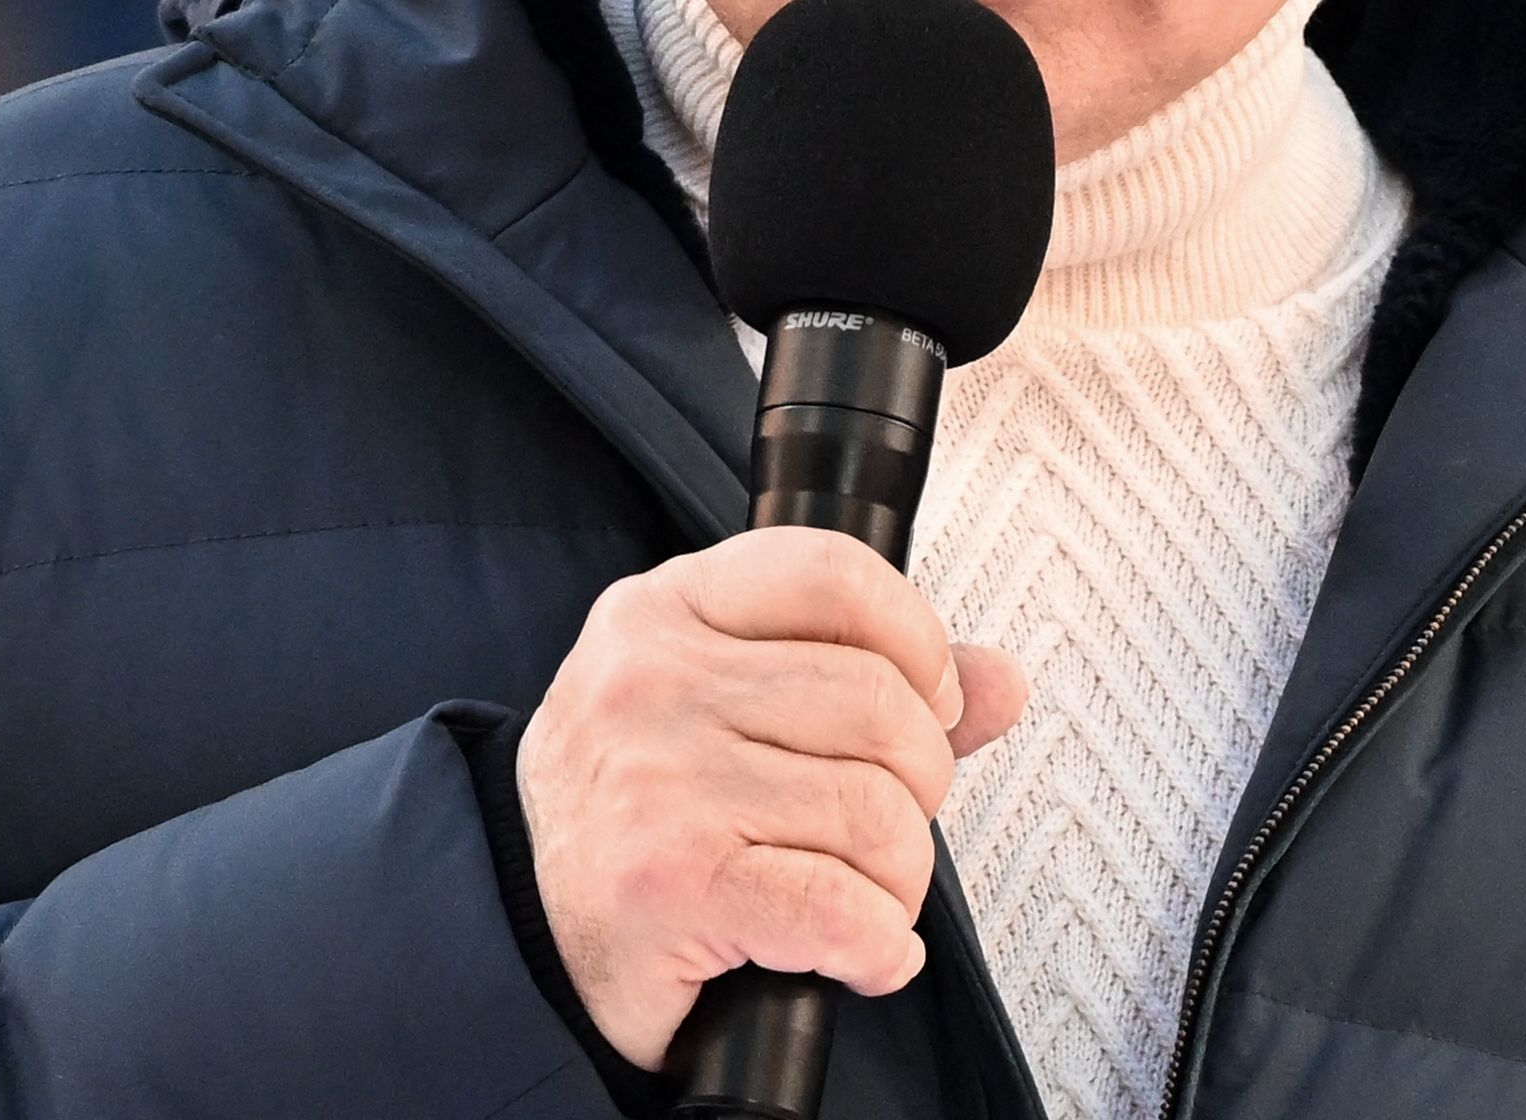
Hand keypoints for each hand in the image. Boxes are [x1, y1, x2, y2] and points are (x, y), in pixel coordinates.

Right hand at [513, 526, 1026, 1068]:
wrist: (526, 932)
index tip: (924, 702)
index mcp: (667, 609)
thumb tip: (999, 681)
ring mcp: (657, 779)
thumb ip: (872, 676)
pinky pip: (843, 908)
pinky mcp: (669, 882)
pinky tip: (858, 952)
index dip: (916, 642)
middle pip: (881, 705)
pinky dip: (878, 946)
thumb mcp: (732, 703)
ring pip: (878, 811)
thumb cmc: (640, 812)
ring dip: (898, 878)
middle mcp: (652, 680)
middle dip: (919, 783)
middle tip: (883, 824)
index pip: (835, 575)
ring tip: (859, 893)